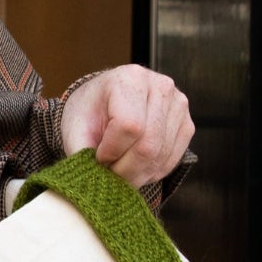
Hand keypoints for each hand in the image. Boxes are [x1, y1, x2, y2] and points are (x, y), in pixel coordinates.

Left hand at [58, 65, 192, 187]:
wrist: (105, 101)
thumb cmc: (89, 112)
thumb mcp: (75, 128)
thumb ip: (81, 153)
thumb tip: (93, 182)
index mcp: (129, 79)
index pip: (129, 126)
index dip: (111, 152)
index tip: (97, 158)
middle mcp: (160, 87)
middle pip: (148, 146)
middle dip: (125, 171)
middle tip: (107, 175)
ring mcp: (178, 105)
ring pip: (160, 157)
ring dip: (136, 175)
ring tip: (117, 171)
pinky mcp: (187, 124)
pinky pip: (171, 161)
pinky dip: (150, 173)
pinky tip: (134, 168)